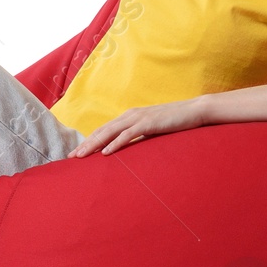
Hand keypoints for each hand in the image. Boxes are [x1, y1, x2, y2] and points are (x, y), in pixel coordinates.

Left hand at [68, 97, 211, 156]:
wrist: (194, 110)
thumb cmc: (175, 121)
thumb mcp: (153, 129)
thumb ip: (140, 135)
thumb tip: (130, 148)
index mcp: (130, 116)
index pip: (105, 130)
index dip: (89, 140)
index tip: (78, 152)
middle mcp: (130, 115)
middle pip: (102, 131)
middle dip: (86, 144)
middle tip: (72, 157)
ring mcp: (139, 118)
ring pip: (110, 132)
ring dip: (94, 144)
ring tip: (82, 156)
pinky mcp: (148, 123)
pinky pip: (128, 135)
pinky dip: (115, 143)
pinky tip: (105, 153)